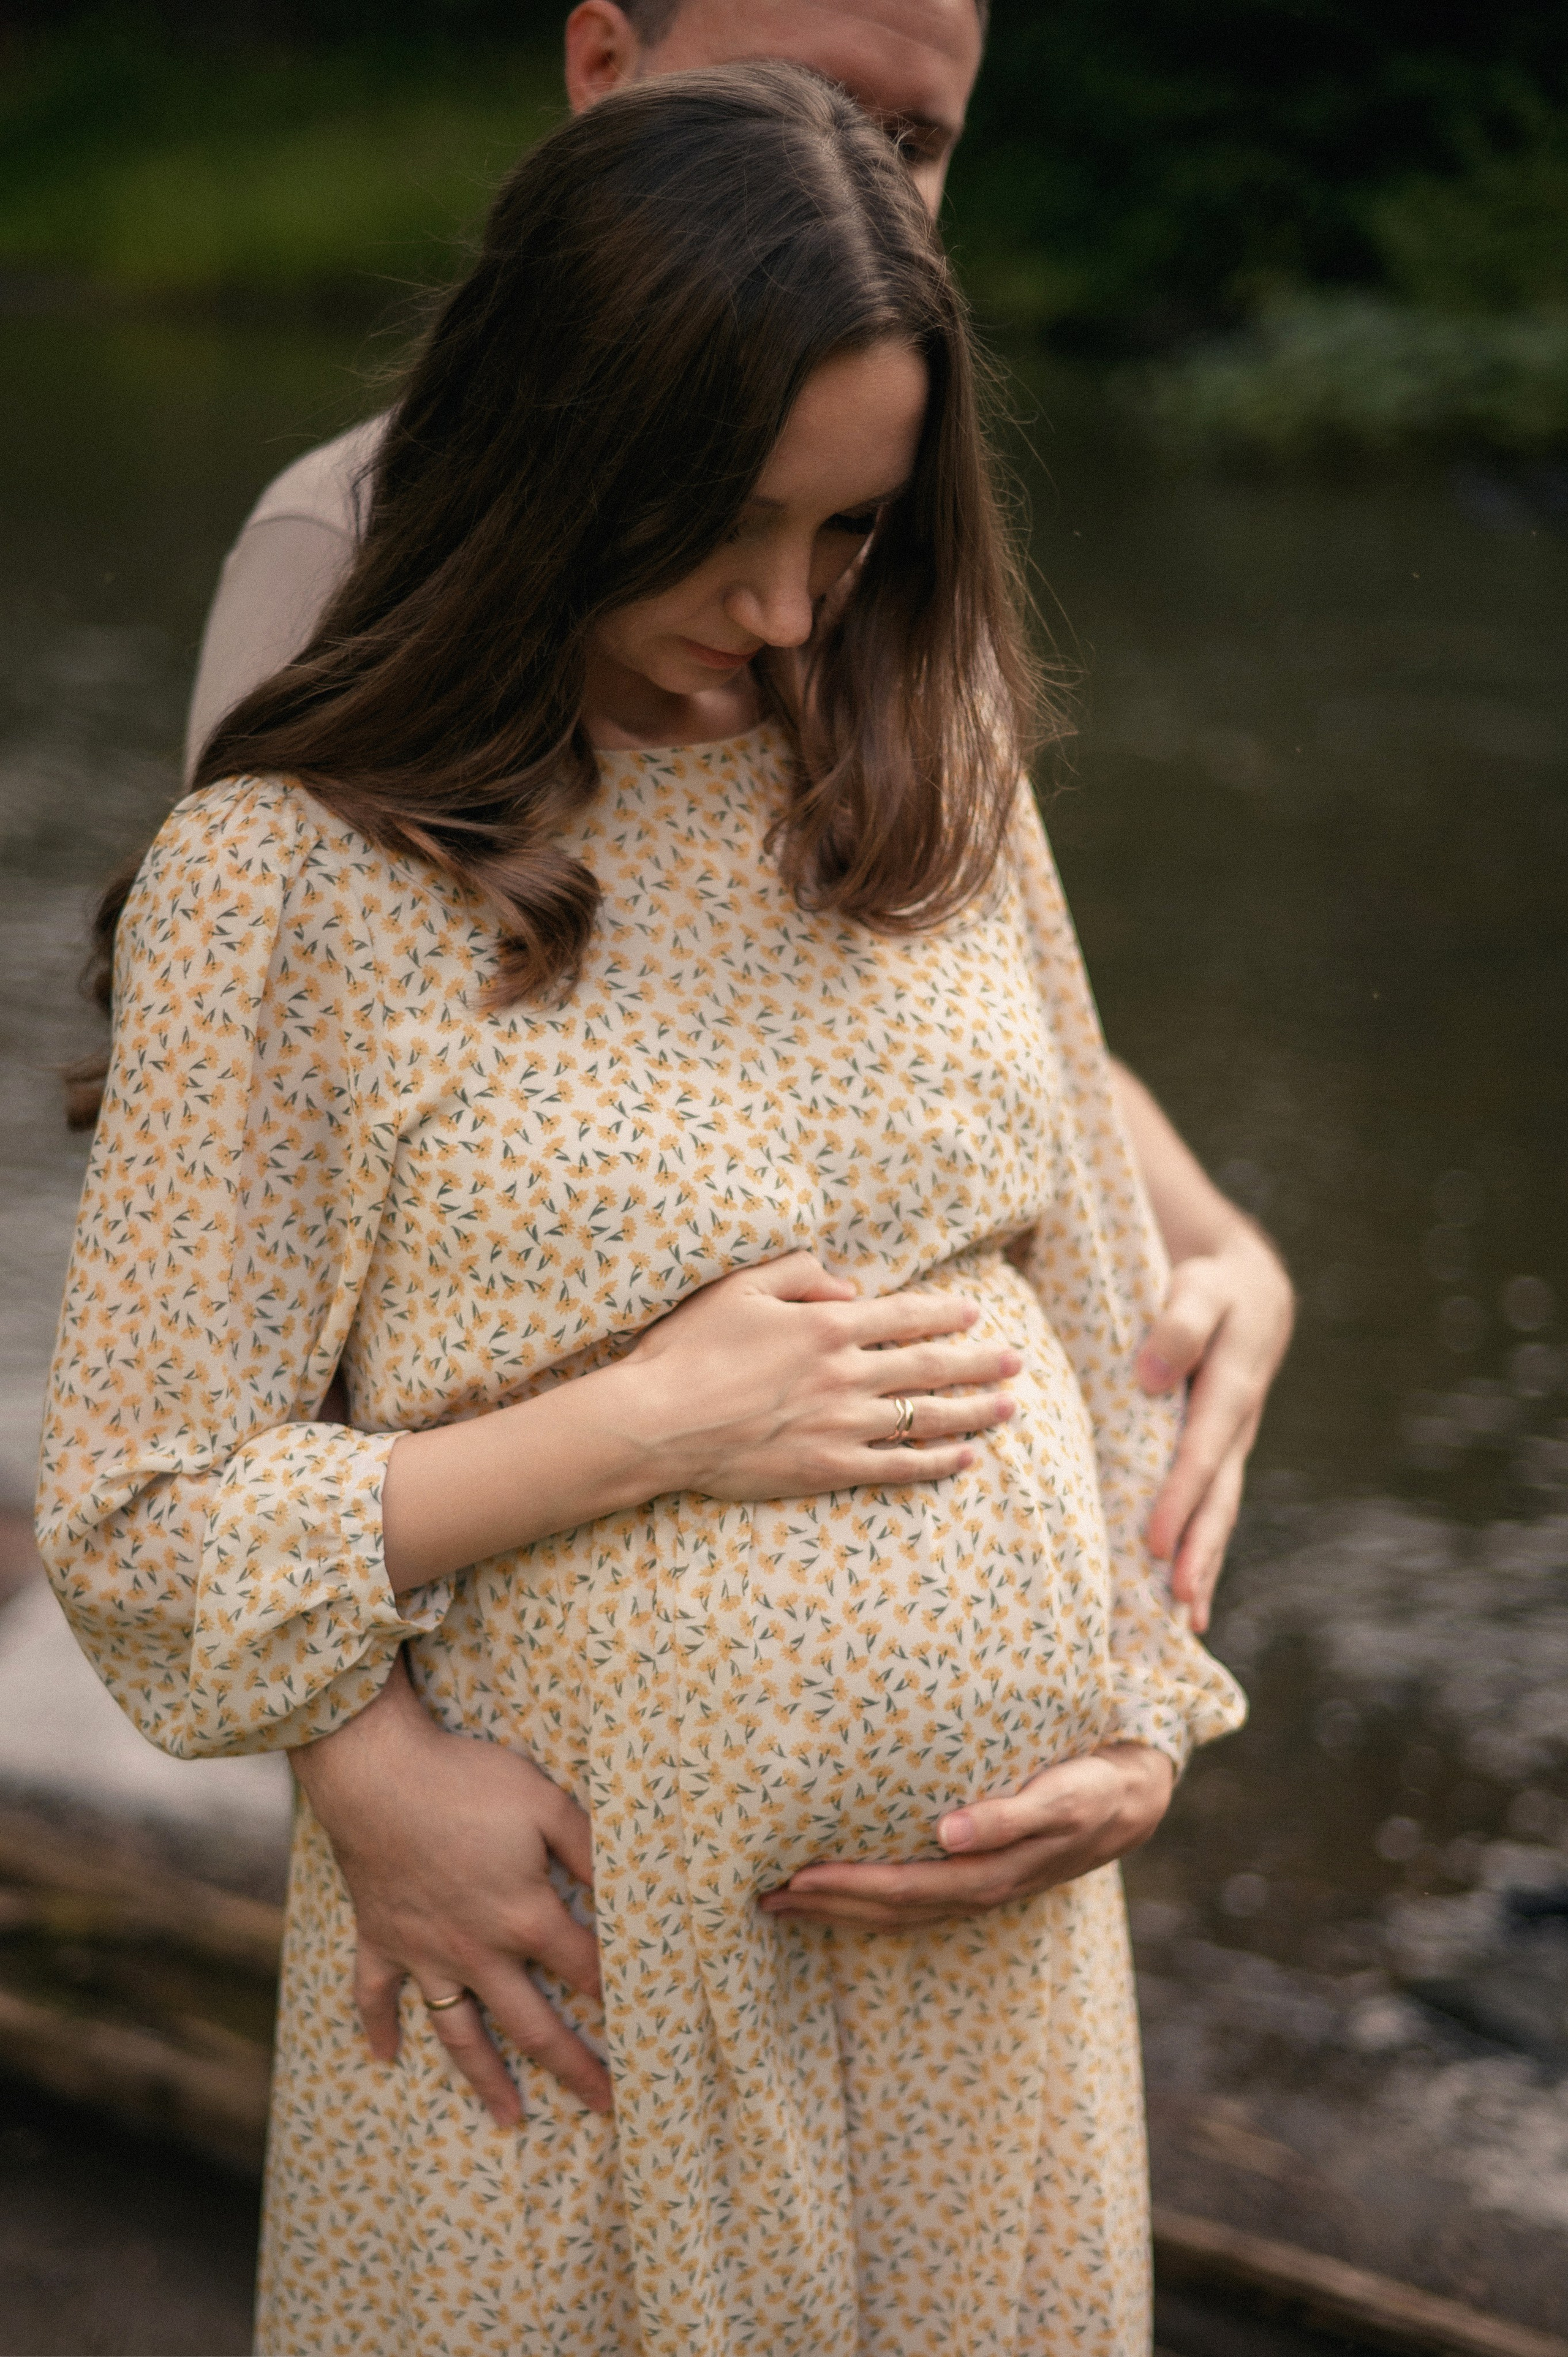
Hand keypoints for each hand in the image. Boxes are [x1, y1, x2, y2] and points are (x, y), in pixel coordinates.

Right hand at [291, 1656, 610, 2125]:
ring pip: (459, 2031)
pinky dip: (378, 2027)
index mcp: (524, 1918)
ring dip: (485, 2078)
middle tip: (604, 2105)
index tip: (649, 2024)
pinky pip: (374, 1995)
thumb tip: (628, 1887)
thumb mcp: (547, 1804)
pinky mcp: (380, 1938)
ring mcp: (425, 1952)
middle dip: (571, 2067)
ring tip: (509, 2118)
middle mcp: (477, 1951)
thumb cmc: (468, 1783)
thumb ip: (589, 1850)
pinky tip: (384, 2057)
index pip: (584, 1970)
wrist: (378, 1774)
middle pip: (531, 2024)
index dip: (618, 1994)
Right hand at [624, 1250, 1020, 1499]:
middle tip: (1016, 1362)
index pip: (905, 1316)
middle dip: (979, 1363)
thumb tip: (847, 1286)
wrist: (658, 1423)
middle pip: (930, 1366)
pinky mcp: (828, 1468)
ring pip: (926, 1417)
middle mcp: (846, 1374)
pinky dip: (937, 1463)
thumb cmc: (688, 1350)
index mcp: (826, 1325)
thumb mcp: (739, 1287)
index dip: (945, 1315)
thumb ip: (799, 1271)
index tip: (976, 1316)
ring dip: (974, 1412)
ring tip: (1009, 1408)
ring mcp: (842, 1425)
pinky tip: (966, 1460)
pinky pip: (898, 1467)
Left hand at [756, 1743, 1173, 1928]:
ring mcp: (978, 1888)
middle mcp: (977, 1889)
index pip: (902, 1889)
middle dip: (826, 1903)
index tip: (793, 1876)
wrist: (1133, 1800)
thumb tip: (946, 1833)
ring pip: (897, 1911)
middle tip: (761, 1892)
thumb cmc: (1091, 1787)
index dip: (846, 1888)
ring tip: (781, 1898)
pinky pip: (916, 1899)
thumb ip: (1006, 1815)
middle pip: (889, 1908)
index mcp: (988, 1873)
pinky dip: (870, 1898)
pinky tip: (838, 1886)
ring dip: (839, 1907)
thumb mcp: (1059, 1796)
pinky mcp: (980, 1875)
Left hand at [1136, 1224, 1293, 1632]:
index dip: (1179, 1499)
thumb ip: (1178, 1326)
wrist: (1249, 1292)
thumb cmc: (1213, 1286)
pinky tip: (1185, 1594)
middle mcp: (1236, 1428)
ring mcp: (1231, 1446)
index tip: (1153, 1542)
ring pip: (1219, 1511)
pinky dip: (1201, 1548)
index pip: (1202, 1453)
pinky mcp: (1218, 1453)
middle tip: (1178, 1602)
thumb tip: (1149, 1379)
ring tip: (1187, 1619)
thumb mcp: (1199, 1288)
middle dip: (1198, 1551)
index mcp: (1231, 1390)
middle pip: (1218, 1498)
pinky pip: (1212, 1505)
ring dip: (1203, 1563)